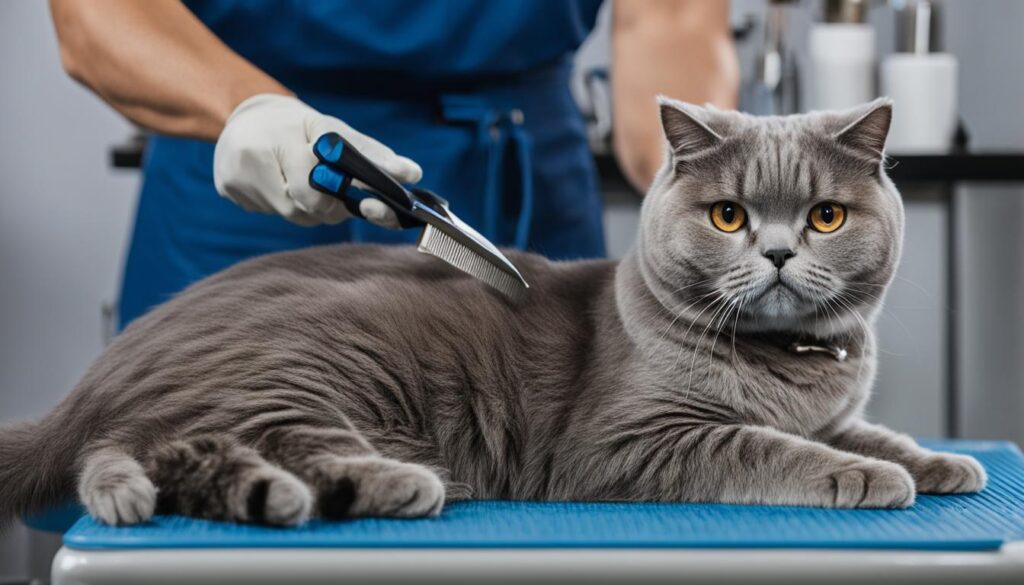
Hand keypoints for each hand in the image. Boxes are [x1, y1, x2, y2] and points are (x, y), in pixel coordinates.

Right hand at [213, 94, 421, 226]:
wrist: (243, 117)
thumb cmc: (296, 126)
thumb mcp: (331, 129)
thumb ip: (370, 152)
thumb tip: (412, 174)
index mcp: (287, 137)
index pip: (322, 184)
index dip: (349, 197)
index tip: (374, 206)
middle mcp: (257, 155)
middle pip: (310, 206)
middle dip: (330, 203)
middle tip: (332, 187)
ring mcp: (238, 175)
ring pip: (294, 215)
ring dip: (310, 207)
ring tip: (304, 181)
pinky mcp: (227, 189)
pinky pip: (272, 213)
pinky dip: (286, 204)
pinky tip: (279, 183)